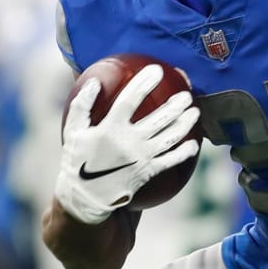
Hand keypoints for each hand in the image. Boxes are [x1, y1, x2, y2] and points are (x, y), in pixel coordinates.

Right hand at [53, 64, 200, 223]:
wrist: (85, 198)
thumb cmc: (78, 160)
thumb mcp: (72, 131)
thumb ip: (82, 105)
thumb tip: (94, 81)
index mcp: (109, 129)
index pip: (130, 100)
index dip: (144, 83)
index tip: (156, 70)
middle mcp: (129, 142)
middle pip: (160, 118)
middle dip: (177, 104)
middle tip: (187, 94)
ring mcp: (141, 158)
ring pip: (170, 137)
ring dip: (185, 124)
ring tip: (195, 112)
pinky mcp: (148, 172)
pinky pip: (171, 161)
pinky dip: (184, 152)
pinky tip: (194, 144)